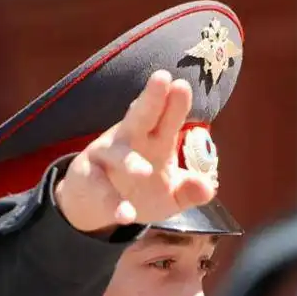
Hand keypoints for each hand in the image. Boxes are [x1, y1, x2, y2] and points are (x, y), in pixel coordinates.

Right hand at [54, 70, 217, 233]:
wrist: (93, 206)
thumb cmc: (137, 192)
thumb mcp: (170, 196)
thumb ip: (189, 192)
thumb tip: (208, 188)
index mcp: (154, 139)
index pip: (167, 118)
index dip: (175, 103)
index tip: (181, 86)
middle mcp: (130, 141)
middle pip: (141, 117)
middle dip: (151, 100)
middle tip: (162, 79)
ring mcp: (106, 158)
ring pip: (118, 155)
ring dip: (130, 163)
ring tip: (145, 172)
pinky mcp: (88, 179)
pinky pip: (100, 190)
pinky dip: (113, 203)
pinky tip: (126, 216)